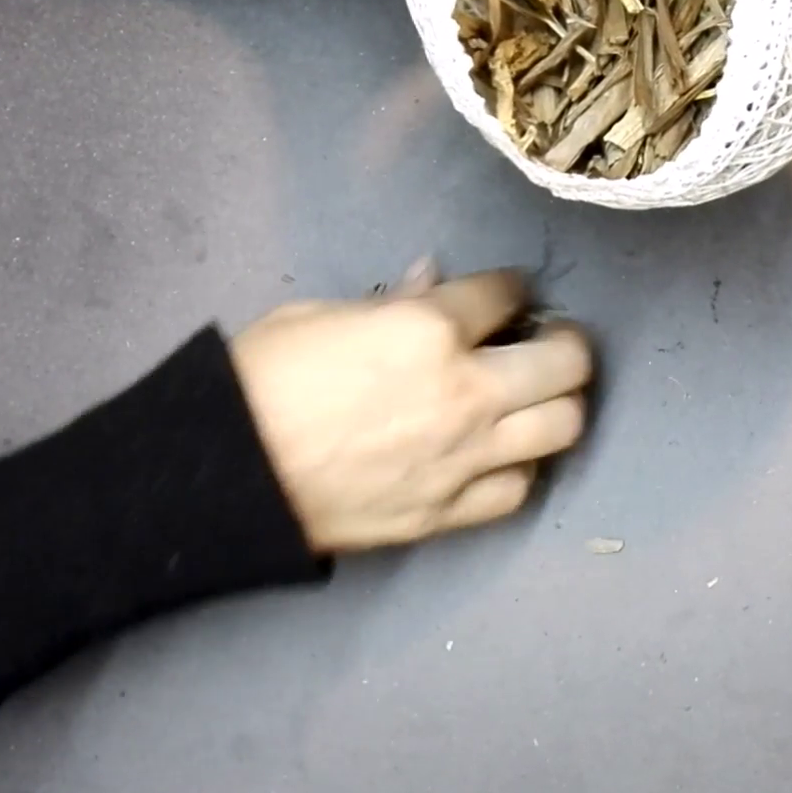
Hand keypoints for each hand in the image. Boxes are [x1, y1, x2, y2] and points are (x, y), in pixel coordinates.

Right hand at [231, 258, 592, 553]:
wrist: (225, 473)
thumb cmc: (261, 380)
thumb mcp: (321, 313)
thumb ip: (393, 301)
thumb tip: (433, 282)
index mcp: (432, 330)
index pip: (506, 294)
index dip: (509, 288)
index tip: (505, 295)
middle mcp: (467, 392)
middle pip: (565, 362)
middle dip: (565, 342)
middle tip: (550, 342)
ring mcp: (465, 457)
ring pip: (563, 427)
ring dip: (560, 404)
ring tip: (541, 397)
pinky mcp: (449, 511)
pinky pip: (518, 488)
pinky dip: (520, 467)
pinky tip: (504, 454)